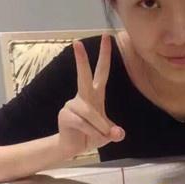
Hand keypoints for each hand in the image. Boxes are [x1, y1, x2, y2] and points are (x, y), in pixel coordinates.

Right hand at [57, 34, 124, 157]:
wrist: (73, 146)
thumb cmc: (92, 135)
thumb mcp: (108, 134)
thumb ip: (114, 132)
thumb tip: (118, 133)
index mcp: (96, 94)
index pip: (102, 71)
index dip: (105, 55)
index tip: (108, 37)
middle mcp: (84, 96)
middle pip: (84, 76)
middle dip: (81, 59)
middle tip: (76, 42)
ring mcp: (73, 104)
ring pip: (91, 114)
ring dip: (100, 128)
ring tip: (100, 135)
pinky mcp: (66, 115)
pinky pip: (84, 124)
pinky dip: (92, 133)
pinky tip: (88, 137)